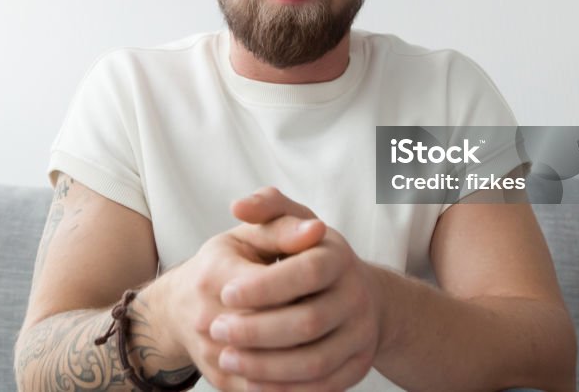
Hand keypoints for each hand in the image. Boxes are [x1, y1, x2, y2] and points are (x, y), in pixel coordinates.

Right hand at [150, 212, 326, 389]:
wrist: (182, 305)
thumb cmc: (226, 263)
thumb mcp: (249, 236)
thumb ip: (283, 227)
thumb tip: (316, 230)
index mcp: (214, 273)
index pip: (266, 283)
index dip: (299, 283)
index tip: (323, 279)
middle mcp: (206, 317)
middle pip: (268, 327)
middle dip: (305, 321)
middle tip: (333, 313)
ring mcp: (212, 354)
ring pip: (269, 366)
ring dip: (304, 358)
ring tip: (332, 342)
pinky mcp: (222, 381)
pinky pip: (264, 390)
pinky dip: (294, 384)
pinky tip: (319, 368)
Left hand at [209, 188, 386, 390]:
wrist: (351, 293)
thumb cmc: (303, 254)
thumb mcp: (288, 223)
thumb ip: (266, 209)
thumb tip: (240, 206)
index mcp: (338, 257)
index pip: (307, 272)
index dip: (264, 286)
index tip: (225, 292)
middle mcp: (357, 296)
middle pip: (309, 321)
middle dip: (256, 330)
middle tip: (216, 329)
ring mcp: (362, 334)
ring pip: (315, 361)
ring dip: (266, 367)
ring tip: (227, 358)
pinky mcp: (358, 366)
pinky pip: (322, 388)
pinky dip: (285, 390)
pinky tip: (251, 383)